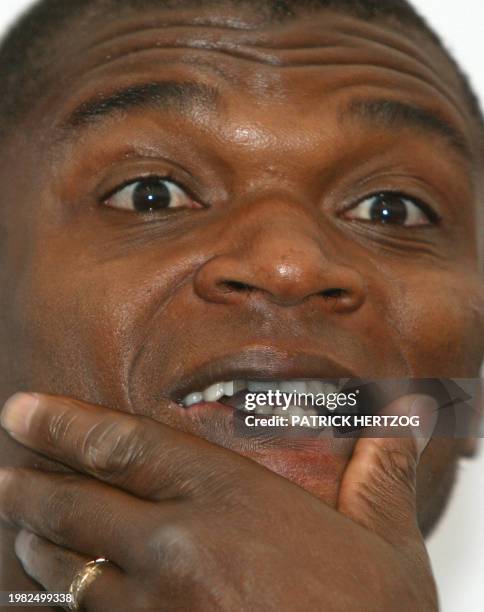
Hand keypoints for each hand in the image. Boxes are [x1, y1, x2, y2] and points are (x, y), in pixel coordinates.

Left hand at [0, 392, 437, 610]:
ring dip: (38, 548)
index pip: (124, 444)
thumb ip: (379, 467)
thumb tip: (407, 412)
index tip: (23, 411)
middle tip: (5, 474)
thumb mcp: (383, 536)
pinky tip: (57, 600)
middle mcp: (180, 546)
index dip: (65, 423)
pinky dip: (65, 608)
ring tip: (20, 533)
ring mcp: (158, 610)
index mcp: (228, 498)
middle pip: (79, 506)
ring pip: (70, 572)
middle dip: (31, 487)